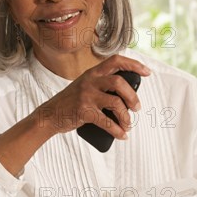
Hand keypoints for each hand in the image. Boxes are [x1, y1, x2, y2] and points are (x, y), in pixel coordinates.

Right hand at [33, 55, 150, 139]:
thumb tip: (128, 96)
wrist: (50, 115)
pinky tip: (122, 135)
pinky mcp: (83, 111)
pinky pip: (106, 122)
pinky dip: (117, 131)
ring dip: (126, 116)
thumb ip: (101, 85)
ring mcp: (86, 96)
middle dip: (132, 97)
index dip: (134, 64)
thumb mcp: (85, 86)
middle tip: (137, 108)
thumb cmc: (71, 102)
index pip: (116, 61)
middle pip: (119, 82)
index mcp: (92, 73)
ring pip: (115, 102)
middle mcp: (90, 81)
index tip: (147, 72)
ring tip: (128, 124)